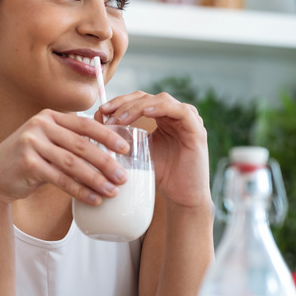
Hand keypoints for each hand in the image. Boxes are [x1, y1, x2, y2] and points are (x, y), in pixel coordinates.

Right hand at [0, 110, 129, 204]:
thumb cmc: (28, 161)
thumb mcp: (48, 143)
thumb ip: (70, 142)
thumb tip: (110, 152)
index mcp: (50, 116)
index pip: (85, 124)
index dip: (108, 136)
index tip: (126, 148)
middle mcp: (40, 125)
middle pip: (81, 145)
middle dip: (106, 162)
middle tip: (123, 176)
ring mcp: (31, 143)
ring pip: (73, 163)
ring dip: (96, 179)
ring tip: (113, 191)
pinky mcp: (27, 163)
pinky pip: (61, 179)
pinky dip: (80, 191)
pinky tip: (94, 199)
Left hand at [96, 91, 210, 208]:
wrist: (182, 198)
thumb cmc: (161, 176)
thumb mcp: (137, 154)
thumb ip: (123, 138)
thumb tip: (99, 124)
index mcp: (162, 118)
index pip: (139, 100)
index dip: (120, 102)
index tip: (102, 110)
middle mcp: (175, 115)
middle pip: (147, 97)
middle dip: (125, 103)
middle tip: (107, 113)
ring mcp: (188, 120)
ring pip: (161, 100)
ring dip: (138, 106)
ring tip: (120, 118)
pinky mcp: (197, 130)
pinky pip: (180, 111)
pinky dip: (162, 108)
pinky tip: (146, 113)